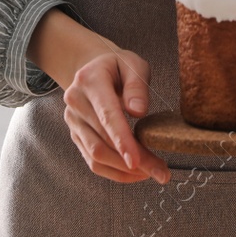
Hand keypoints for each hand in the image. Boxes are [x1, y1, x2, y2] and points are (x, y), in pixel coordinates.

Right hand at [62, 48, 170, 184]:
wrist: (94, 68)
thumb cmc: (118, 66)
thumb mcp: (133, 64)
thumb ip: (137, 86)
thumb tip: (138, 112)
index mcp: (89, 81)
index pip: (106, 116)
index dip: (122, 141)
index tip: (136, 161)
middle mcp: (75, 102)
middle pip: (103, 142)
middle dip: (133, 161)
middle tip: (161, 171)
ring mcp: (73, 121)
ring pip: (96, 156)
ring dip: (124, 170)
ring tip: (151, 172)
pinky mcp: (76, 135)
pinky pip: (93, 161)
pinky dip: (115, 172)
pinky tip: (135, 172)